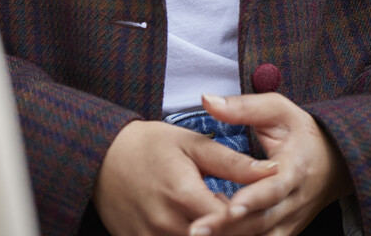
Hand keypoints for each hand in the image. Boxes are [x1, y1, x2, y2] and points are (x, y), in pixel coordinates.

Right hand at [93, 118, 278, 235]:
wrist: (100, 157)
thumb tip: (271, 170)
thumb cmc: (149, 146)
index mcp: (184, 194)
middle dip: (236, 232)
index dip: (249, 219)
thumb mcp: (190, 144)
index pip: (230, 222)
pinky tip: (199, 228)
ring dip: (213, 235)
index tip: (259, 209)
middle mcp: (168, 224)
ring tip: (219, 220)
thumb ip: (231, 162)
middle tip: (245, 218)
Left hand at [187, 94, 352, 235]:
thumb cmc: (299, 131)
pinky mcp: (285, 230)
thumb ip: (242, 107)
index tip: (230, 206)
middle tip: (198, 229)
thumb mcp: (276, 110)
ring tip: (202, 235)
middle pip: (263, 219)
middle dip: (230, 226)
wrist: (333, 159)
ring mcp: (291, 219)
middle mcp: (295, 200)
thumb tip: (207, 100)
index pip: (274, 187)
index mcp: (296, 168)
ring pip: (262, 235)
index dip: (253, 198)